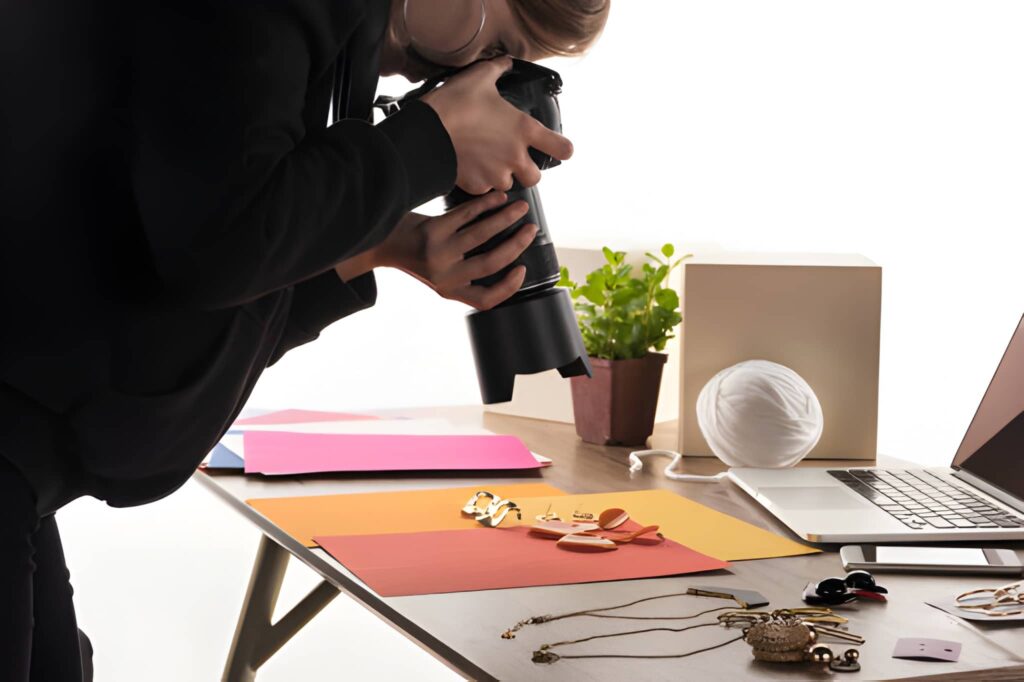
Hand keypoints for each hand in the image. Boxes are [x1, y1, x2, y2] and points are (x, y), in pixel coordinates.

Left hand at [372, 191, 537, 309]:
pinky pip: (466, 215)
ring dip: (505, 219)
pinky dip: (486, 205)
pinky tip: (498, 199)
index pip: (485, 299)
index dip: (509, 287)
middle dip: (516, 244)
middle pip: (490, 263)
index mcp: (450, 290)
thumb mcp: (442, 275)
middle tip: (531, 230)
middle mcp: (444, 275)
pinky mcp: (432, 229)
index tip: (523, 269)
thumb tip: (508, 260)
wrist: (384, 242)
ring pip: (481, 234)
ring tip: (521, 208)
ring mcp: (438, 252)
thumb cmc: (419, 257)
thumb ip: (467, 275)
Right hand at [422, 57, 573, 194]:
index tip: (556, 147)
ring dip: (501, 176)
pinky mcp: (477, 186)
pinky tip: (469, 167)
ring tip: (486, 161)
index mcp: (524, 130)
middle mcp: (515, 156)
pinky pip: (484, 189)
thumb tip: (505, 63)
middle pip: (535, 178)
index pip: (563, 149)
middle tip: (513, 159)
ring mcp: (496, 174)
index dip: (562, 149)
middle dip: (526, 171)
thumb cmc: (455, 103)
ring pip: (508, 185)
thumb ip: (498, 69)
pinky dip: (479, 181)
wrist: (427, 131)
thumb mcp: (480, 77)